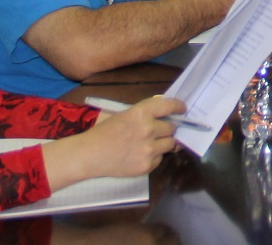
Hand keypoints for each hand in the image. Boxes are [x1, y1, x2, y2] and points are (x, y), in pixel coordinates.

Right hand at [50, 96, 181, 184]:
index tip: (182, 109)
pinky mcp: (147, 165)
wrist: (89, 155)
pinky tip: (141, 154)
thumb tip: (168, 114)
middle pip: (172, 128)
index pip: (169, 106)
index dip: (179, 107)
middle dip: (169, 128)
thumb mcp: (126, 114)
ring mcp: (149, 149)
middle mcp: (148, 129)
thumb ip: (146, 113)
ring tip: (152, 143)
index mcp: (141, 113)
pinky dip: (155, 156)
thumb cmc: (105, 131)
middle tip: (162, 130)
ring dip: (165, 142)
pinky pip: (160, 158)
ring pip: (171, 144)